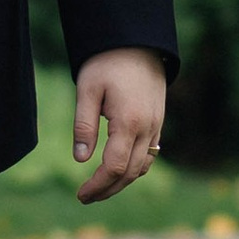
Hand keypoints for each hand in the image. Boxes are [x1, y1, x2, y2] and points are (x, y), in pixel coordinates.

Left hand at [73, 46, 168, 199]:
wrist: (138, 40)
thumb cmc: (107, 61)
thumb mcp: (87, 89)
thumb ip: (84, 125)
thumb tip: (80, 159)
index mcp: (129, 122)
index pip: (114, 167)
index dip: (97, 185)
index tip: (80, 195)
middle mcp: (148, 127)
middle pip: (130, 173)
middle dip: (108, 189)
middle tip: (85, 197)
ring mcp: (156, 125)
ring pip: (142, 166)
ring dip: (122, 181)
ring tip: (100, 188)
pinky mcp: (158, 120)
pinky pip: (150, 153)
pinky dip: (134, 167)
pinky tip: (119, 169)